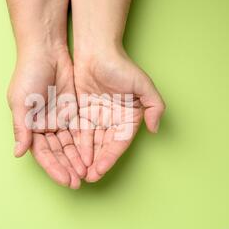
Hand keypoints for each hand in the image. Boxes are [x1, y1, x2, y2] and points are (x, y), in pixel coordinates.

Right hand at [7, 47, 85, 188]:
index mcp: (30, 127)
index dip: (54, 168)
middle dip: (67, 168)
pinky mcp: (72, 112)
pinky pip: (79, 132)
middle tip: (79, 182)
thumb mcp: (21, 102)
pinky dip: (84, 145)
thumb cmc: (28, 75)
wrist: (46, 51)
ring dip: (77, 160)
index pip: (43, 154)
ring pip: (69, 146)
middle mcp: (44, 127)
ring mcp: (59, 120)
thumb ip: (21, 128)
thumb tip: (18, 153)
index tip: (66, 180)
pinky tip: (91, 156)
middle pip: (57, 153)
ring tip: (87, 173)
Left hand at [74, 48, 165, 181]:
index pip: (119, 142)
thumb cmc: (120, 66)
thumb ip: (155, 106)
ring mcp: (98, 118)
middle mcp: (114, 120)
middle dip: (97, 163)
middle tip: (88, 178)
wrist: (96, 50)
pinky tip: (73, 157)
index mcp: (129, 117)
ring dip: (87, 158)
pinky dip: (78, 145)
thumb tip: (155, 129)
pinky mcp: (83, 113)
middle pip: (105, 146)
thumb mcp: (143, 84)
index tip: (100, 170)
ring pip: (92, 143)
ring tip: (79, 173)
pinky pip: (80, 132)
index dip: (110, 157)